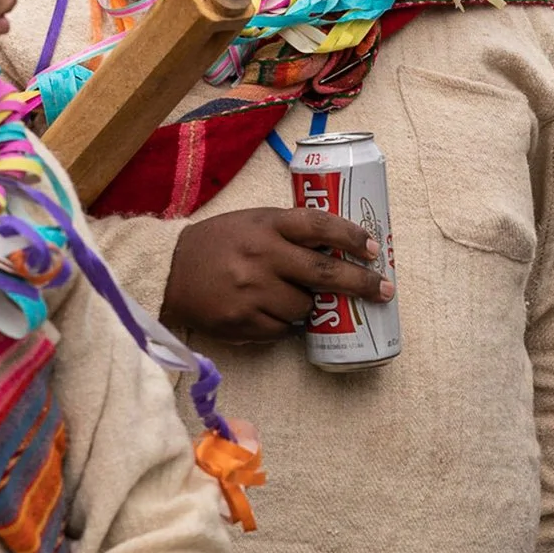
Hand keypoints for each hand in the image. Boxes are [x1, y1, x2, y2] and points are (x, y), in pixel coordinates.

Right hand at [160, 207, 387, 341]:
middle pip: (325, 272)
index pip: (320, 226)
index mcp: (267, 225)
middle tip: (385, 291)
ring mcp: (253, 291)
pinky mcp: (243, 321)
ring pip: (305, 307)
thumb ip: (290, 231)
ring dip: (310, 307)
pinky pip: (281, 330)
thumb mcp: (254, 222)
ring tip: (292, 297)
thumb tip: (342, 250)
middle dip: (362, 283)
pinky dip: (284, 325)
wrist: (169, 270)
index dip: (352, 236)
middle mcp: (263, 256)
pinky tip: (270, 313)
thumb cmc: (219, 243)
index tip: (374, 249)